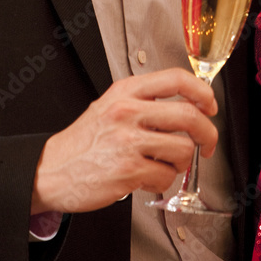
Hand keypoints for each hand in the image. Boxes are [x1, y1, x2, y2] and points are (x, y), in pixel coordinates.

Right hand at [32, 68, 217, 213]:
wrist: (49, 171)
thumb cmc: (84, 142)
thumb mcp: (111, 106)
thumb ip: (145, 102)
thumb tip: (188, 105)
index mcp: (126, 91)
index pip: (177, 79)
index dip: (203, 92)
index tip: (210, 105)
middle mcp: (128, 111)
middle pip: (189, 115)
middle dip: (208, 134)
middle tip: (207, 144)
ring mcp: (128, 141)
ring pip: (183, 149)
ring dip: (181, 163)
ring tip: (164, 164)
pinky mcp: (128, 170)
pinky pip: (166, 176)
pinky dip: (163, 181)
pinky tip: (146, 178)